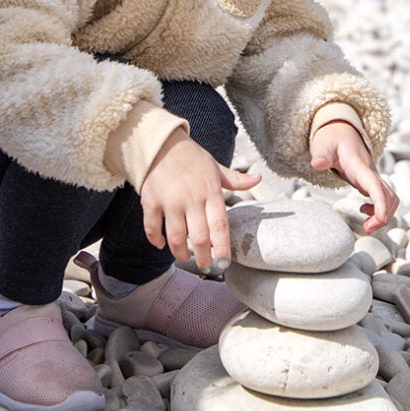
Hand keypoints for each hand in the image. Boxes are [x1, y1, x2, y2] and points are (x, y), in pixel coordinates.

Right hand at [140, 130, 259, 269]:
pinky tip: (162, 245)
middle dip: (203, 257)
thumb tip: (258, 179)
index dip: (222, 247)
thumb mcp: (216, 168)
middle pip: (199, 237)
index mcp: (210, 192)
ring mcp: (170, 201)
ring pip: (176, 237)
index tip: (224, 262)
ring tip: (185, 258)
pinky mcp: (151, 201)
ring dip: (181, 253)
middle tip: (206, 266)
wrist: (162, 144)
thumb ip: (236, 180)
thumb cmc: (193, 159)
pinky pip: (152, 227)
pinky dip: (156, 240)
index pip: (220, 225)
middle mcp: (191, 198)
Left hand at [310, 119, 396, 231]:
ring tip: (367, 226)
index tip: (380, 219)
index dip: (381, 204)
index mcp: (360, 166)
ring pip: (391, 198)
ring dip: (384, 214)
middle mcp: (370, 173)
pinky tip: (364, 210)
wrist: (341, 131)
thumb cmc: (331, 139)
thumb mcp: (323, 145)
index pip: (376, 186)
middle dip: (384, 215)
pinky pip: (384, 197)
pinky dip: (380, 209)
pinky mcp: (370, 181)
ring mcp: (372, 177)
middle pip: (389, 196)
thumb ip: (321, 155)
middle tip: (367, 229)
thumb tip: (316, 164)